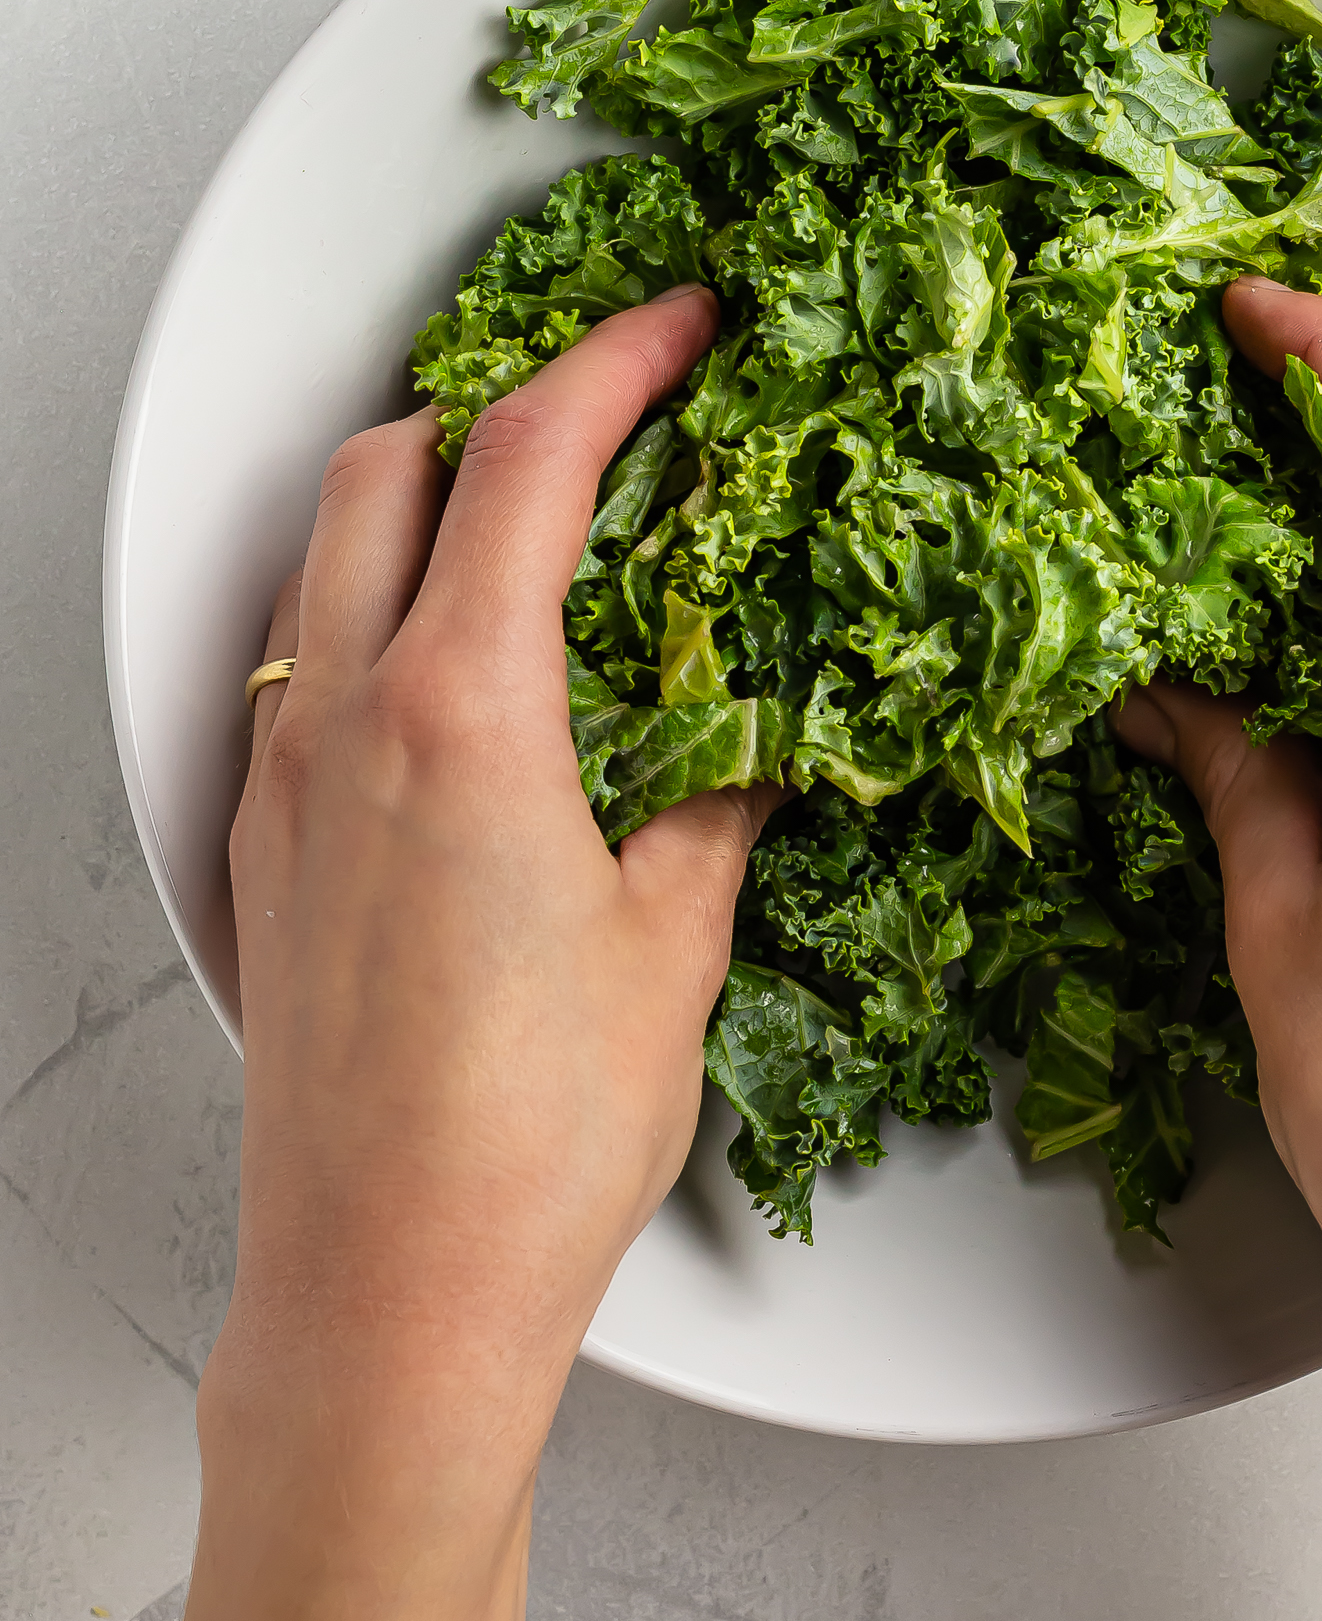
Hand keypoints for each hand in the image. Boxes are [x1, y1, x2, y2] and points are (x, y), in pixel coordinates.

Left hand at [124, 288, 776, 1620]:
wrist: (388, 1296)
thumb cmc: (528, 1144)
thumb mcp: (676, 942)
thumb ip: (718, 799)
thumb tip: (754, 731)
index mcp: (462, 712)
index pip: (530, 456)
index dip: (617, 358)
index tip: (684, 323)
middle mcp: (347, 720)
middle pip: (395, 462)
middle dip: (502, 398)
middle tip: (614, 410)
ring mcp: (289, 783)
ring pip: (331, 556)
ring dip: (428, 499)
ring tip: (544, 527)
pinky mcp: (268, 850)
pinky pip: (305, 664)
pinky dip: (378, 610)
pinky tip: (467, 674)